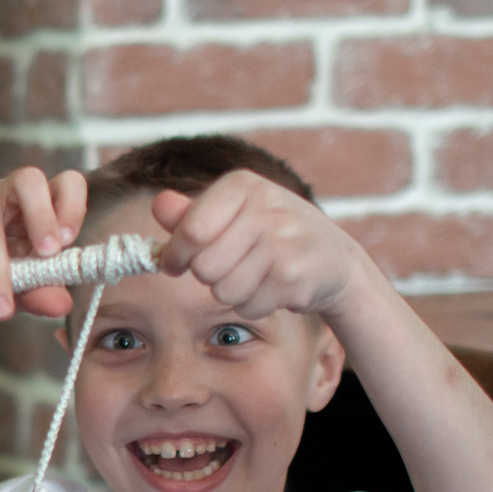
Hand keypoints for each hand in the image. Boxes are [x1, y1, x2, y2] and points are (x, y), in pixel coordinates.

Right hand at [0, 167, 87, 323]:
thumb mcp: (19, 294)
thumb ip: (40, 294)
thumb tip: (63, 304)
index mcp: (36, 209)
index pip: (64, 185)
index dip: (72, 205)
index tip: (68, 241)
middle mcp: (5, 194)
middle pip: (28, 181)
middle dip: (41, 216)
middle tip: (47, 254)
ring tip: (0, 311)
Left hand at [151, 174, 377, 322]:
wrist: (334, 259)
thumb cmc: (270, 235)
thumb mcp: (232, 215)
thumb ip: (191, 213)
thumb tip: (158, 206)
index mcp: (242, 185)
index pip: (190, 231)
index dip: (175, 255)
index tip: (176, 264)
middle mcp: (266, 206)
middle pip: (204, 267)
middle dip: (210, 277)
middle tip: (231, 268)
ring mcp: (284, 241)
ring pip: (224, 291)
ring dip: (233, 293)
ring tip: (256, 276)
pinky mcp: (295, 275)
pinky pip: (248, 306)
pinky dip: (255, 305)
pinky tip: (275, 288)